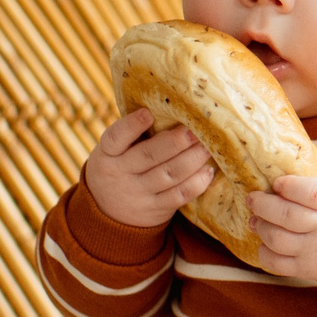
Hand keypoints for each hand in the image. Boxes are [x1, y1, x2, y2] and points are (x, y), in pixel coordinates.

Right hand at [83, 109, 213, 228]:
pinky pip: (179, 195)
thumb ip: (135, 134)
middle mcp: (119, 174)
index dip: (132, 126)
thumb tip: (174, 104)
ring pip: (169, 175)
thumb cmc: (121, 166)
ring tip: (210, 146)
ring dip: (193, 159)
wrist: (108, 213)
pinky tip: (209, 170)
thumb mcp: (115, 151)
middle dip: (176, 142)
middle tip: (196, 129)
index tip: (148, 112)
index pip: (115, 138)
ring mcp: (138, 194)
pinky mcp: (155, 209)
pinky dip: (197, 182)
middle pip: (149, 156)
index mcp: (107, 154)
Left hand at [247, 167, 316, 285]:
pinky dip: (264, 253)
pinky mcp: (309, 270)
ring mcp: (316, 251)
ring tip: (256, 219)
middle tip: (253, 198)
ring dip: (260, 227)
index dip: (290, 186)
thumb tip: (303, 167)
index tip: (278, 182)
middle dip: (262, 204)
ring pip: (276, 239)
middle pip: (286, 215)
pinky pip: (277, 264)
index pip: (312, 193)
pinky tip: (266, 243)